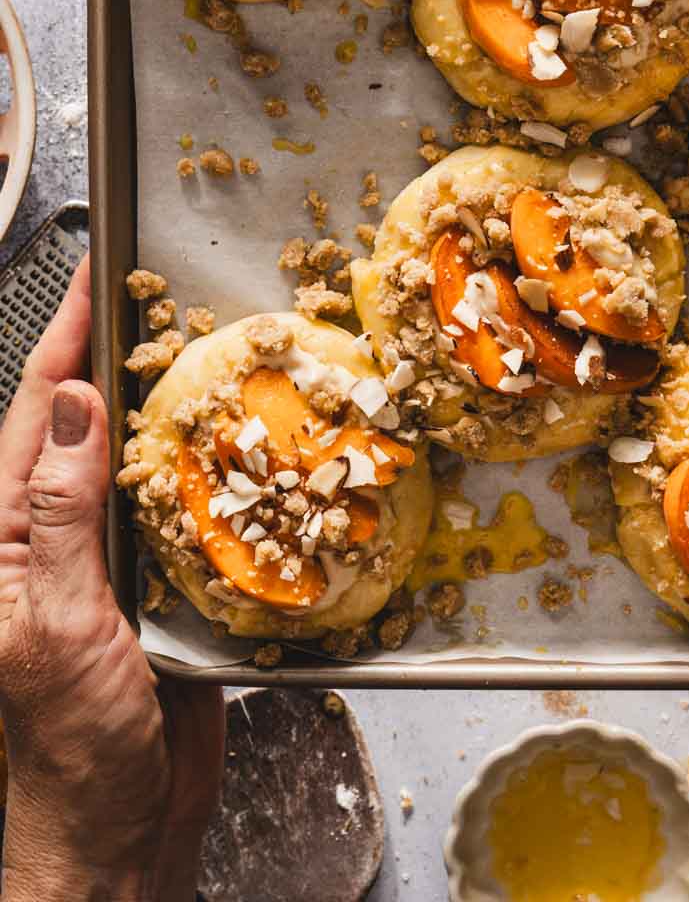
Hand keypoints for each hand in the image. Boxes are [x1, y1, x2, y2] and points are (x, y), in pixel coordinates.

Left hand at [0, 257, 223, 901]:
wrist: (114, 837)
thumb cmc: (67, 751)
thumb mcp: (53, 623)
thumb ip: (59, 513)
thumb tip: (75, 406)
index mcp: (8, 540)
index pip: (37, 414)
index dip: (65, 341)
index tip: (96, 276)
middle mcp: (51, 539)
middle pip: (82, 425)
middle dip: (115, 356)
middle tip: (162, 291)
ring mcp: (102, 563)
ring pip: (135, 462)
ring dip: (166, 407)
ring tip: (205, 347)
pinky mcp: (152, 592)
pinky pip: (180, 514)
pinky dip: (207, 472)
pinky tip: (240, 446)